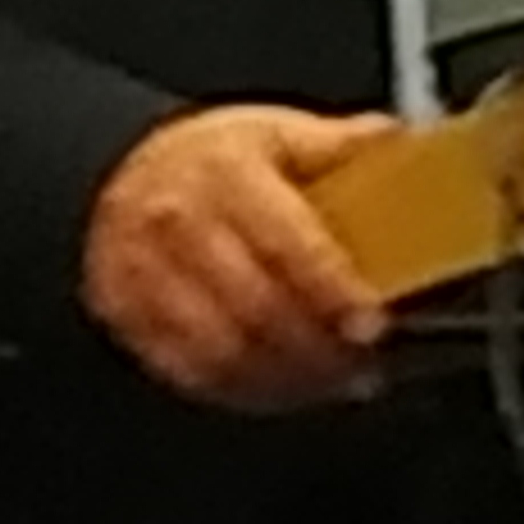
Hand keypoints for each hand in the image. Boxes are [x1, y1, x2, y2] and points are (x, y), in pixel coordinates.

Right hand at [82, 105, 398, 410]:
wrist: (125, 172)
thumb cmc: (212, 161)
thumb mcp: (276, 133)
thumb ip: (340, 145)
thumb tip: (398, 141)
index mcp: (226, 172)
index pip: (288, 241)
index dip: (334, 290)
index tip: (371, 324)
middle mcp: (180, 222)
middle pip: (257, 306)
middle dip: (319, 347)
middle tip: (362, 361)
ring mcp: (146, 273)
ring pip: (224, 351)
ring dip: (286, 378)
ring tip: (330, 378)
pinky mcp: (128, 315)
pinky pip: (192, 372)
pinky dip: (244, 391)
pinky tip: (282, 385)